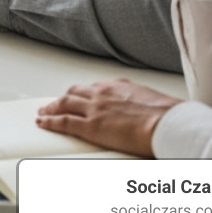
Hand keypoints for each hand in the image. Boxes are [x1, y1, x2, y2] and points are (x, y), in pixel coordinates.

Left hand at [35, 79, 180, 156]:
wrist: (168, 123)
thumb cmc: (169, 116)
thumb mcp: (155, 101)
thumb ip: (144, 103)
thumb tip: (150, 112)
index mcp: (119, 86)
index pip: (96, 87)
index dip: (84, 93)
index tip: (80, 97)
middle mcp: (103, 93)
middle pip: (75, 92)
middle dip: (64, 98)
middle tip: (56, 103)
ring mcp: (94, 109)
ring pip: (65, 104)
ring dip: (52, 107)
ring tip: (44, 111)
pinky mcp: (91, 126)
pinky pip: (64, 122)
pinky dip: (50, 121)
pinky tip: (42, 122)